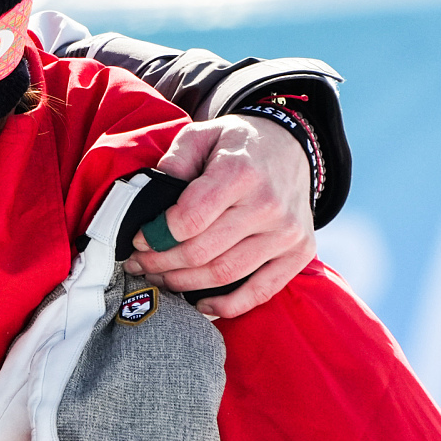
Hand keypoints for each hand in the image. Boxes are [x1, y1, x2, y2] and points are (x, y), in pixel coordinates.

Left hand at [121, 115, 316, 318]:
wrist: (291, 146)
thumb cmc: (239, 145)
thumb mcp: (202, 135)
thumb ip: (175, 161)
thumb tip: (151, 198)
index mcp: (241, 172)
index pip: (190, 219)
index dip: (157, 236)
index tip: (140, 240)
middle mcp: (268, 205)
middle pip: (202, 252)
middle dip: (162, 264)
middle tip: (140, 265)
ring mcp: (287, 233)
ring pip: (224, 275)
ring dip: (184, 285)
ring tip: (162, 279)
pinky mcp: (300, 253)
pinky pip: (260, 292)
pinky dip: (227, 306)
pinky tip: (200, 304)